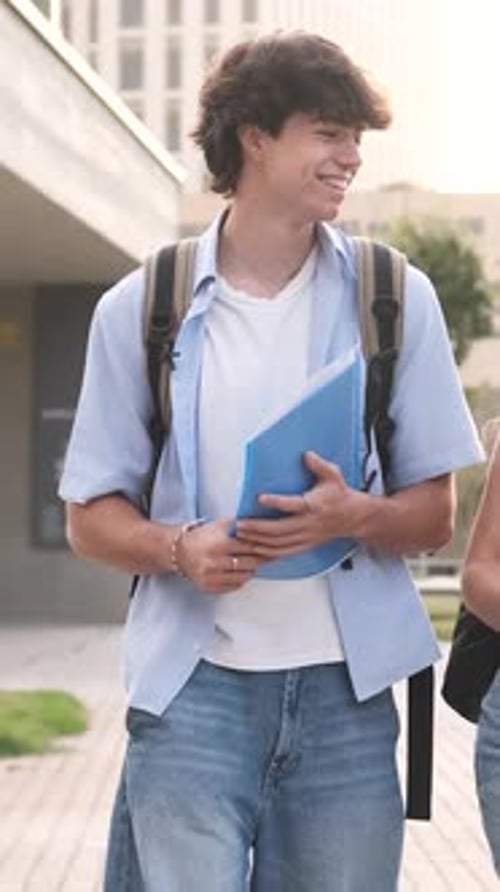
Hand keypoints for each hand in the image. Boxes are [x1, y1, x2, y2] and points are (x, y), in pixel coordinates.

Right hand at [177, 518, 263, 593]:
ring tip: (250, 562)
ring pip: (245, 577)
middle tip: (266, 554)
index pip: (251, 546)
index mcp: (220, 543)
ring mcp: (212, 577)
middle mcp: (215, 562)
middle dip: (260, 558)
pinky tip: (239, 571)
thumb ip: (241, 525)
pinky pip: (235, 586)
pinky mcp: (210, 587)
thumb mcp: (221, 525)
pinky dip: (240, 579)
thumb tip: (264, 524)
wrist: (180, 552)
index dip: (263, 546)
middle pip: (250, 563)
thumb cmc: (203, 536)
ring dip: (251, 570)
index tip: (273, 545)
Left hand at [235, 451, 367, 559]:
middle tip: (240, 524)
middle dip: (257, 528)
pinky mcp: (304, 545)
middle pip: (280, 530)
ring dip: (258, 541)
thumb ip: (318, 465)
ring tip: (241, 535)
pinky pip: (284, 552)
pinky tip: (255, 548)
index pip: (293, 505)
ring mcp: (306, 537)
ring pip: (279, 544)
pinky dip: (268, 552)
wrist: (353, 517)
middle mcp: (308, 523)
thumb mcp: (333, 475)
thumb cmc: (339, 495)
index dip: (276, 502)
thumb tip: (306, 455)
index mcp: (314, 506)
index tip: (259, 497)